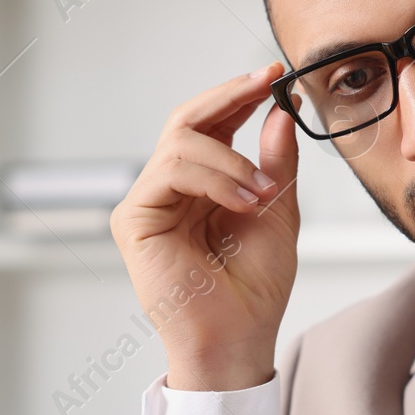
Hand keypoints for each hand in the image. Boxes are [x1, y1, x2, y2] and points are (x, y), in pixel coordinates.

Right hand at [111, 60, 299, 390]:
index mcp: (202, 185)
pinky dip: (213, 177)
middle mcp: (170, 188)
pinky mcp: (134, 219)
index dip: (240, 94)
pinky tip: (243, 199)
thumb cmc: (255, 288)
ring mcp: (148, 202)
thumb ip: (276, 162)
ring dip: (230, 157)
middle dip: (230, 96)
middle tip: (266, 83)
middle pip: (188, 119)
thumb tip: (280, 112)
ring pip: (180, 141)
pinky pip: (169, 171)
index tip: (276, 75)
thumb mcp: (278, 211)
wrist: (240, 339)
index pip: (213, 124)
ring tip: (262, 191)